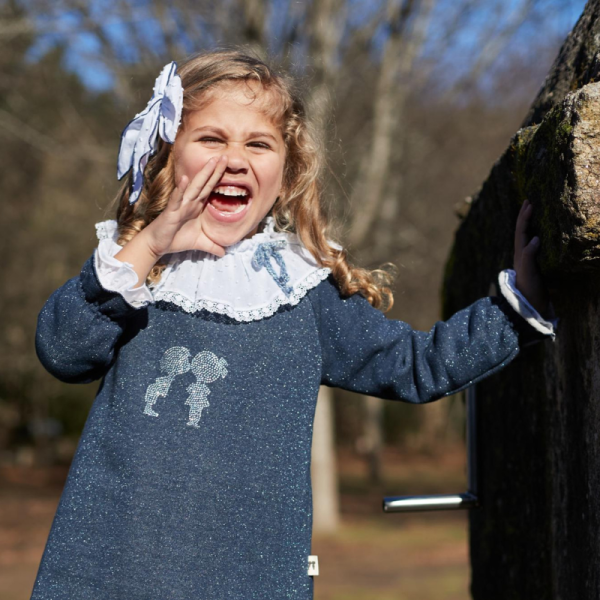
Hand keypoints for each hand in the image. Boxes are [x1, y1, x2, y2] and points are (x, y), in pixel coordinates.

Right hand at [146, 155, 227, 257]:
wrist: (158, 245)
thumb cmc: (177, 239)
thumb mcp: (200, 243)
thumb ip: (213, 246)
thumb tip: (224, 253)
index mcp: (197, 206)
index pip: (210, 189)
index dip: (218, 177)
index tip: (229, 165)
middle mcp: (189, 202)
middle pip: (204, 183)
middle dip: (214, 170)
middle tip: (224, 156)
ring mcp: (180, 205)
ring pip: (193, 187)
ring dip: (202, 174)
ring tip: (211, 162)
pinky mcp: (171, 212)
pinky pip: (176, 199)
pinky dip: (180, 190)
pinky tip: (185, 179)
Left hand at [513, 199, 550, 317]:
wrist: (530, 308)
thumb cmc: (529, 290)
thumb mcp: (529, 273)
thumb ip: (529, 256)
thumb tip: (535, 238)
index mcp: (520, 254)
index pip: (521, 231)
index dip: (524, 217)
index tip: (529, 203)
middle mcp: (522, 256)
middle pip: (521, 232)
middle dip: (524, 216)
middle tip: (527, 201)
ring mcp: (528, 261)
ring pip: (526, 238)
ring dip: (528, 224)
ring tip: (532, 213)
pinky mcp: (534, 267)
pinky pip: (533, 246)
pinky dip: (535, 236)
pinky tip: (541, 235)